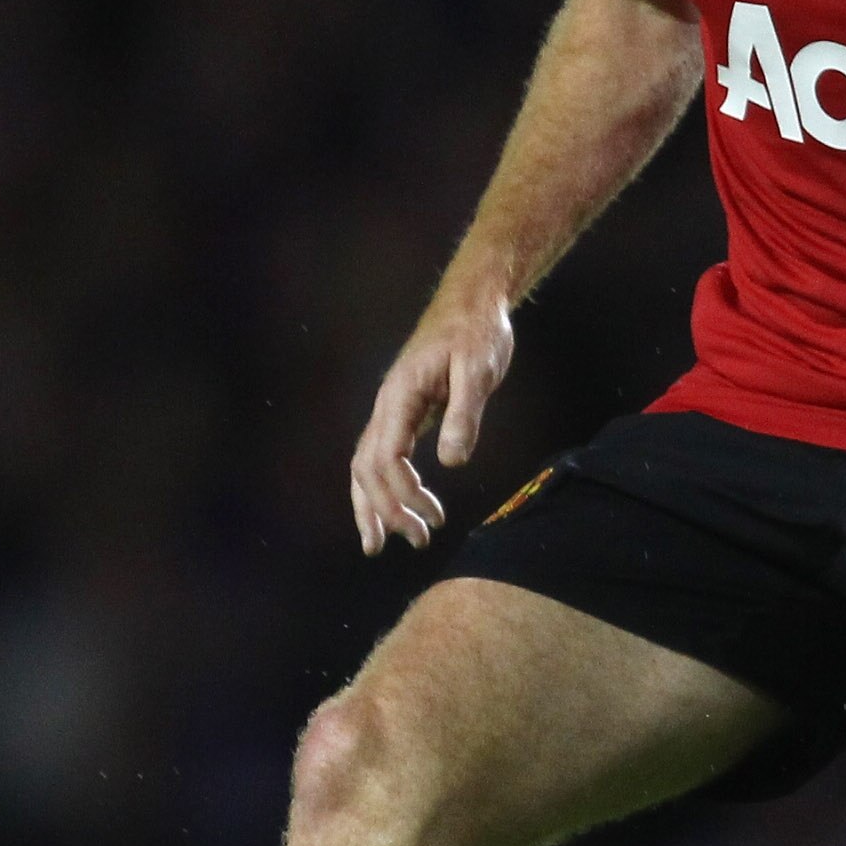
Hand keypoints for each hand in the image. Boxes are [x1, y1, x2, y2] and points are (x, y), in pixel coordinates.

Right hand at [349, 290, 514, 553]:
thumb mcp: (478, 370)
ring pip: (367, 467)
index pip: (386, 455)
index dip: (401, 491)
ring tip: (398, 541)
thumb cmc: (477, 332)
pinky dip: (386, 488)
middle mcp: (387, 406)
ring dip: (380, 506)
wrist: (473, 304)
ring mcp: (392, 411)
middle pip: (368, 469)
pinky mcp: (404, 415)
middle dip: (387, 509)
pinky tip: (404, 509)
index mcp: (401, 395)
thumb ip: (464, 414)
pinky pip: (383, 458)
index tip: (427, 515)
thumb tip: (451, 460)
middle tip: (418, 540)